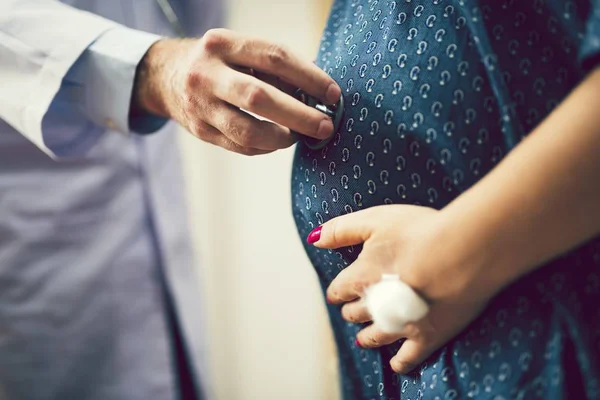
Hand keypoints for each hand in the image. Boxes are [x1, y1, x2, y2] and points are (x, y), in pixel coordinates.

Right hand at [132, 29, 340, 154]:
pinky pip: (241, 146)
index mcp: (222, 43)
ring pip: (248, 131)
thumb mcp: (240, 51)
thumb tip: (318, 94)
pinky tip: (278, 140)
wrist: (166, 77)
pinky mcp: (200, 130)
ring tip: (300, 135)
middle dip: (299, 115)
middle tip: (325, 126)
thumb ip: (274, 68)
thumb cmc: (219, 63)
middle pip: (260, 98)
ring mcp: (200, 105)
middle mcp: (206, 73)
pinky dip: (266, 147)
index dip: (309, 77)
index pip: (275, 57)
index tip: (333, 94)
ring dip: (282, 137)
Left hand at [308, 205, 502, 373]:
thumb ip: (341, 230)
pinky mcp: (428, 337)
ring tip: (363, 340)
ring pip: (376, 336)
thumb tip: (314, 238)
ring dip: (367, 337)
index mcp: (361, 276)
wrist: (462, 255)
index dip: (338, 291)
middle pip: (356, 312)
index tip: (337, 293)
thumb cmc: (419, 232)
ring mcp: (401, 324)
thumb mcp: (375, 220)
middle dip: (353, 312)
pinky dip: (400, 362)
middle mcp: (376, 305)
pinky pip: (409, 357)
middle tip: (352, 313)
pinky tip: (396, 363)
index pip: (340, 289)